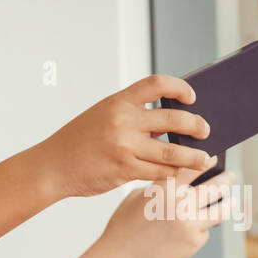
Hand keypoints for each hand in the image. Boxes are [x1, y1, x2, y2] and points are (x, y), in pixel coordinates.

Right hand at [36, 74, 213, 197]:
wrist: (51, 167)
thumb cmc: (75, 143)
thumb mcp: (100, 117)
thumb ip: (129, 116)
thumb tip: (165, 125)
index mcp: (117, 102)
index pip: (157, 84)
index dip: (180, 88)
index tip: (191, 97)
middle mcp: (123, 120)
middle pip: (173, 119)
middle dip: (196, 125)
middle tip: (206, 131)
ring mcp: (124, 146)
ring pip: (171, 151)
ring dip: (193, 156)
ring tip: (204, 159)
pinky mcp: (124, 169)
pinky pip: (157, 171)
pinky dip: (170, 173)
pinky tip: (176, 173)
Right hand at [94, 162, 236, 257]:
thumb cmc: (123, 230)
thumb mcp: (136, 199)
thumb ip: (160, 189)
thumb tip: (183, 185)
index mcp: (164, 189)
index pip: (194, 167)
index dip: (207, 161)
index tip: (213, 159)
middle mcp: (180, 204)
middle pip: (217, 186)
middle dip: (227, 179)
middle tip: (230, 176)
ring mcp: (190, 225)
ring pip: (221, 210)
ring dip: (227, 203)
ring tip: (230, 200)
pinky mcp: (193, 243)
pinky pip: (204, 231)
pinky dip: (199, 230)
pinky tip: (187, 233)